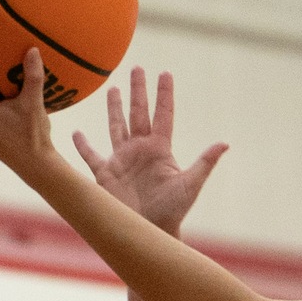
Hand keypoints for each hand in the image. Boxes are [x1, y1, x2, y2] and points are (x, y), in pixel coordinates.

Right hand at [70, 69, 227, 234]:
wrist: (150, 233)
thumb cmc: (172, 211)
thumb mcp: (190, 185)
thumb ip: (204, 163)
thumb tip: (225, 143)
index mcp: (160, 149)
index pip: (163, 114)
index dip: (164, 94)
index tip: (165, 73)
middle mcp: (140, 150)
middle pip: (138, 112)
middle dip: (138, 91)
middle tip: (136, 68)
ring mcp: (122, 160)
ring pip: (116, 126)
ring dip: (114, 108)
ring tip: (112, 87)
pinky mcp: (105, 174)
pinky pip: (91, 156)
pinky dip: (83, 145)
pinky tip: (76, 133)